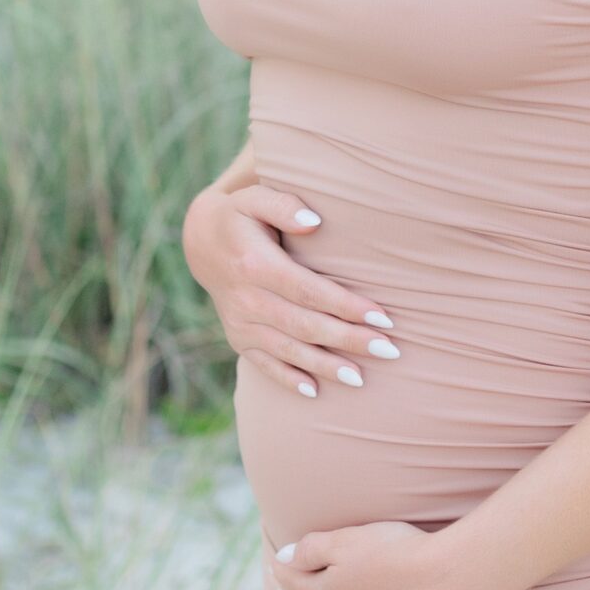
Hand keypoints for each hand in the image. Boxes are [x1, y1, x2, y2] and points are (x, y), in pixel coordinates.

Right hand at [181, 182, 400, 398]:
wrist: (200, 242)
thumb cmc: (240, 215)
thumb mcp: (254, 197)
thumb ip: (283, 205)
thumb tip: (314, 223)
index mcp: (255, 265)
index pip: (308, 290)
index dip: (346, 306)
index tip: (383, 317)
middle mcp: (246, 300)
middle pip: (305, 325)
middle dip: (348, 340)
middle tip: (389, 351)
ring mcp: (241, 324)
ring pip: (289, 350)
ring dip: (326, 366)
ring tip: (362, 378)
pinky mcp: (238, 339)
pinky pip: (265, 364)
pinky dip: (289, 379)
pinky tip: (315, 392)